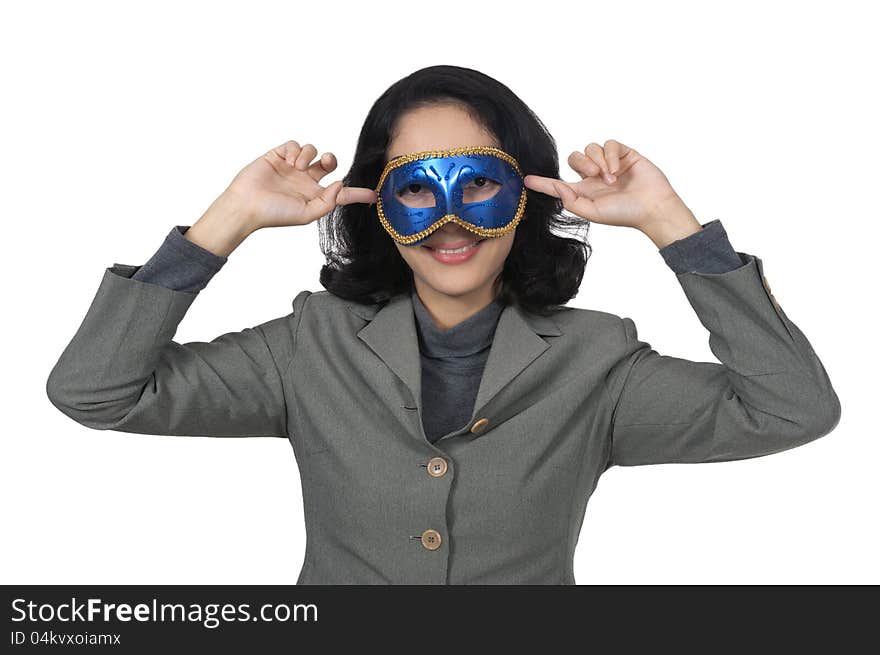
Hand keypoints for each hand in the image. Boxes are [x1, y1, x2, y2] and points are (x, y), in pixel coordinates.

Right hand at [227, 139, 377, 229]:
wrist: (246, 205)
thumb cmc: (275, 214)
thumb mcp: (306, 214)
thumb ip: (327, 202)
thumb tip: (340, 184)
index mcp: (314, 196)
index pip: (341, 194)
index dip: (357, 193)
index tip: (375, 195)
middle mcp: (305, 180)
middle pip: (328, 164)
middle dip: (332, 159)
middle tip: (327, 163)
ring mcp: (292, 167)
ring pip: (312, 150)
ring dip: (309, 155)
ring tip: (297, 167)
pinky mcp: (278, 156)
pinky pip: (294, 144)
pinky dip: (296, 150)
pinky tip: (289, 161)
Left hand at [523, 139, 701, 247]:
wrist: (652, 208)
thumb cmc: (624, 214)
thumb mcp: (592, 212)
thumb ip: (570, 201)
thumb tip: (555, 185)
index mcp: (584, 191)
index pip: (558, 183)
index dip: (543, 182)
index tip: (526, 180)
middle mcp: (594, 176)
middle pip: (574, 158)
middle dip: (581, 164)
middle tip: (594, 176)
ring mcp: (609, 163)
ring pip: (590, 148)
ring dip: (598, 161)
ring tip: (610, 178)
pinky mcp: (624, 154)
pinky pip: (608, 144)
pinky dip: (609, 155)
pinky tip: (616, 169)